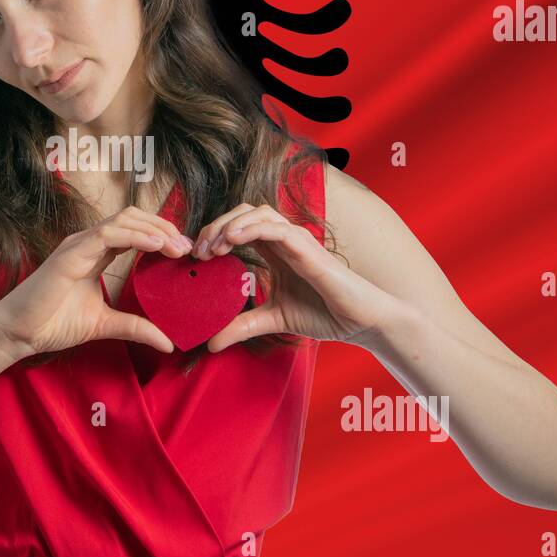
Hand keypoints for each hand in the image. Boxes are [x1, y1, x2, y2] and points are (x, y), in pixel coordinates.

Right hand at [0, 206, 194, 362]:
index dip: (161, 235)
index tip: (184, 252)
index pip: (134, 230)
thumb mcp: (105, 324)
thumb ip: (135, 327)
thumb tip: (168, 343)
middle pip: (134, 217)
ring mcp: (79, 244)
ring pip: (124, 219)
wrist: (20, 333)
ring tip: (177, 246)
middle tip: (187, 247)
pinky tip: (157, 246)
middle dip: (164, 227)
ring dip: (155, 229)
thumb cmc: (53, 323)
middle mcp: (88, 242)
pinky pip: (109, 234)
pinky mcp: (72, 253)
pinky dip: (136, 236)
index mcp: (96, 253)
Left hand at [192, 203, 401, 350]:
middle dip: (216, 225)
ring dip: (230, 224)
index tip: (197, 256)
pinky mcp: (308, 249)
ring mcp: (297, 241)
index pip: (239, 227)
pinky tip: (232, 239)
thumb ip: (242, 326)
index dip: (215, 234)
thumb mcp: (272, 320)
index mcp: (275, 251)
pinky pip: (277, 229)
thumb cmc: (324, 313)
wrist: (359, 322)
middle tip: (198, 250)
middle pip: (243, 213)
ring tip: (212, 245)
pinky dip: (252, 228)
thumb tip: (210, 344)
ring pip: (258, 213)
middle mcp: (284, 240)